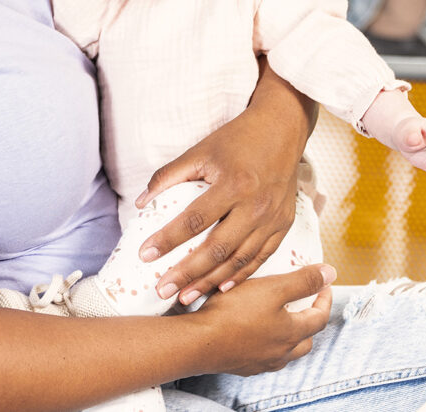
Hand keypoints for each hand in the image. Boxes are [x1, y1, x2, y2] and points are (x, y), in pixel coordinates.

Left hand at [132, 83, 305, 304]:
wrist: (282, 129)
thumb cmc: (237, 139)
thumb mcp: (200, 150)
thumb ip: (169, 175)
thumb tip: (142, 203)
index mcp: (233, 184)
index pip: (194, 220)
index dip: (167, 240)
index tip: (144, 255)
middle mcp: (255, 206)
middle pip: (217, 249)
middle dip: (187, 273)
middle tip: (161, 290)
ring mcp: (272, 219)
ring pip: (239, 260)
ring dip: (210, 281)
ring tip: (184, 297)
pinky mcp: (284, 226)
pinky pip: (260, 258)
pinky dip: (240, 276)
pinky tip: (220, 288)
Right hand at [191, 265, 334, 376]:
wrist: (199, 342)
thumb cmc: (233, 313)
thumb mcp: (272, 288)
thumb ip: (302, 281)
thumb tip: (330, 274)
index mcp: (292, 333)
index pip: (320, 317)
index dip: (324, 298)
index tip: (322, 284)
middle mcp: (281, 353)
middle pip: (305, 339)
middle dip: (308, 320)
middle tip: (303, 302)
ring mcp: (261, 362)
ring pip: (284, 350)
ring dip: (287, 334)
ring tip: (277, 316)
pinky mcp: (242, 365)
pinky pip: (262, 355)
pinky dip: (265, 342)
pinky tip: (252, 330)